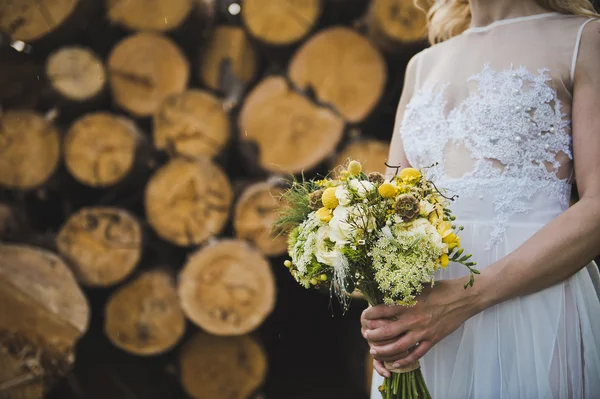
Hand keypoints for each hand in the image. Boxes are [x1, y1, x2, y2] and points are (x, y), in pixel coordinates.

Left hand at [361, 279, 481, 375]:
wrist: (463, 298)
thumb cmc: (441, 289)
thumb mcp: (418, 285)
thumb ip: (404, 291)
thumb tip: (388, 290)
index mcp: (408, 303)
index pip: (382, 310)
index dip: (370, 315)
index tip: (363, 317)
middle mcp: (413, 318)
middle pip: (387, 331)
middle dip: (373, 335)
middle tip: (366, 336)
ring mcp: (423, 331)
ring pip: (399, 346)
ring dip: (384, 351)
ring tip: (374, 351)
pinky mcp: (433, 339)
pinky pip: (416, 353)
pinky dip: (404, 360)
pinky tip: (395, 363)